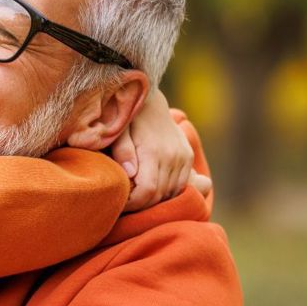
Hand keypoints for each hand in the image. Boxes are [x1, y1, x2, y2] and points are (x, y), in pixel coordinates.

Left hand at [112, 89, 197, 210]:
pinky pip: (182, 185)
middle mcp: (172, 155)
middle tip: (124, 203)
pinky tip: (152, 191)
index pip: (148, 190)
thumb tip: (129, 173)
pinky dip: (168, 192)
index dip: (133, 203)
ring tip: (136, 196)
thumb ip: (122, 150)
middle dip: (141, 205)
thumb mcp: (118, 130)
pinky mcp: (187, 156)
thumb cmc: (127, 118)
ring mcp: (183, 156)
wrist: (148, 100)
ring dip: (155, 200)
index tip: (119, 204)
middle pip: (160, 195)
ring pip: (173, 193)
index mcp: (153, 151)